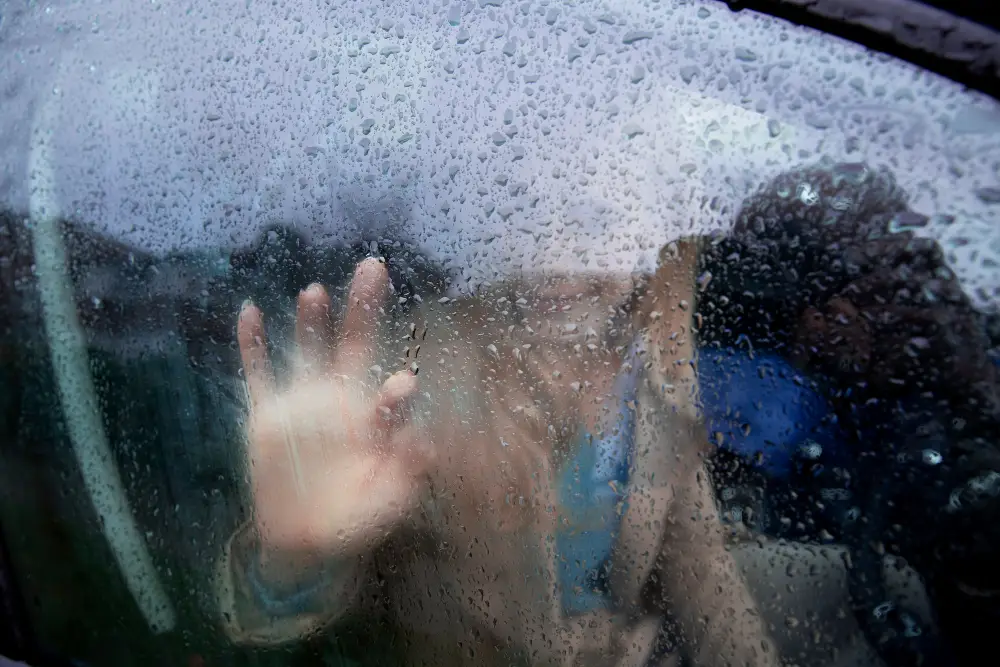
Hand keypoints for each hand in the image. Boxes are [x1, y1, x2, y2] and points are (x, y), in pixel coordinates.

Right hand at [237, 258, 431, 573]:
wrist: (307, 541)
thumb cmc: (358, 517)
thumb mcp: (388, 501)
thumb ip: (406, 473)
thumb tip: (426, 443)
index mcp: (373, 421)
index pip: (387, 396)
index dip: (395, 391)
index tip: (405, 385)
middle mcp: (341, 401)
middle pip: (354, 344)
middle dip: (364, 307)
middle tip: (375, 267)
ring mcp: (303, 405)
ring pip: (308, 350)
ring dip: (311, 322)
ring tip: (315, 291)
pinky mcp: (267, 417)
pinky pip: (258, 375)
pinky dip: (252, 346)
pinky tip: (249, 312)